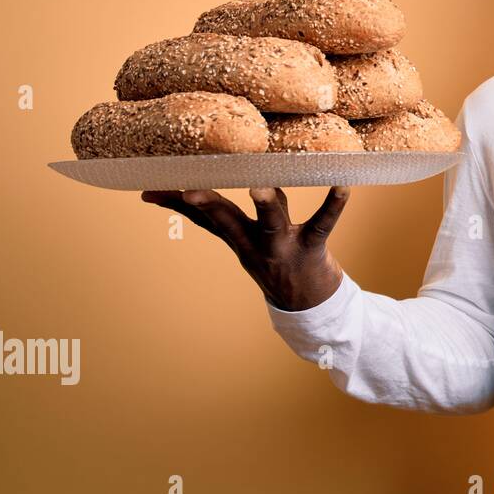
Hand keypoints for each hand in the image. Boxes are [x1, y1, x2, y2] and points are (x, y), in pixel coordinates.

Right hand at [139, 186, 349, 310]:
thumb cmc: (277, 262)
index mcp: (238, 239)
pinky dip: (333, 205)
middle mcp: (255, 243)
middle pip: (227, 221)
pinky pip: (323, 224)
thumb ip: (233, 215)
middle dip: (208, 205)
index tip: (151, 189)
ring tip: (260, 187)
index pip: (203, 219)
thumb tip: (206, 187)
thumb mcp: (248, 242)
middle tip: (191, 189)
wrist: (310, 306)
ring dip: (266, 204)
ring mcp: (282, 247)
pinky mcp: (312, 247)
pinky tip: (342, 186)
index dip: (177, 204)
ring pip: (271, 222)